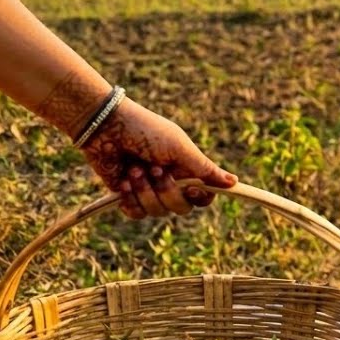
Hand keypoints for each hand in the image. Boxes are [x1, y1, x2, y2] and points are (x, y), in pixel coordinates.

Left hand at [79, 99, 237, 218]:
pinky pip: (136, 214)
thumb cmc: (146, 131)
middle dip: (166, 191)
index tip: (192, 189)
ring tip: (134, 169)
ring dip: (145, 191)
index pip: (204, 196)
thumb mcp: (180, 148)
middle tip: (154, 168)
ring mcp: (148, 190)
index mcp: (187, 170)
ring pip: (157, 212)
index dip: (200, 198)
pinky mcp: (127, 195)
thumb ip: (205, 169)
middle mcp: (171, 182)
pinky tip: (124, 181)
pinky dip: (130, 200)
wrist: (105, 126)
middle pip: (181, 208)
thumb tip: (234, 183)